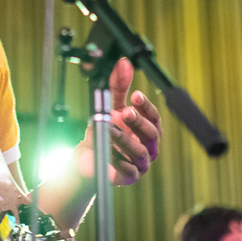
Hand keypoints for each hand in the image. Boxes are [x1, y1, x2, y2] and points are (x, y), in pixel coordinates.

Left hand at [81, 58, 161, 184]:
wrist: (87, 157)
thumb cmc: (105, 131)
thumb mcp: (110, 106)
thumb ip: (118, 86)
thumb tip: (123, 62)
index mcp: (148, 129)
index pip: (154, 117)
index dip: (146, 106)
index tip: (135, 95)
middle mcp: (148, 147)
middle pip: (152, 134)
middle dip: (138, 122)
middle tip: (124, 111)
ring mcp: (140, 164)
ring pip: (140, 152)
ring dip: (125, 139)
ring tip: (109, 129)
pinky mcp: (128, 178)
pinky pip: (128, 171)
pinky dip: (120, 162)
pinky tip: (110, 153)